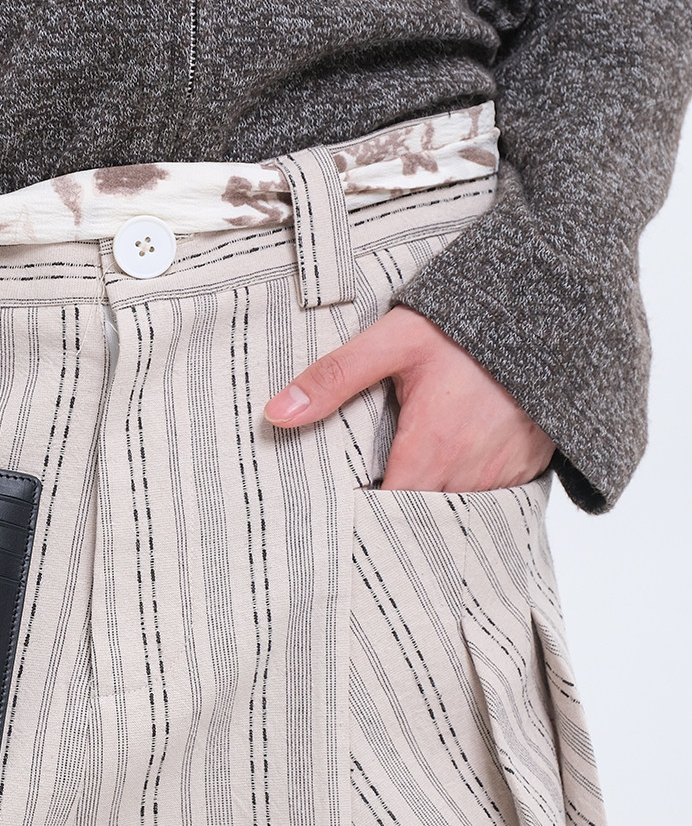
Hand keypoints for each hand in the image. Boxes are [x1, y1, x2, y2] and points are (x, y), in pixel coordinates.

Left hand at [263, 306, 553, 490]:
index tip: (340, 513)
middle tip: (365, 504)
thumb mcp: (394, 341)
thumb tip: (275, 415)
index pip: (386, 513)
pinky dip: (468, 493)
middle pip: (419, 517)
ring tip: (403, 489)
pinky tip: (449, 474)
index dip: (361, 518)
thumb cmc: (467, 326)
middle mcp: (471, 472)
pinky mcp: (530, 466)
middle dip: (392, 516)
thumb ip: (334, 378)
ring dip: (431, 505)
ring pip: (456, 511)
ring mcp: (505, 473)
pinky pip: (492, 499)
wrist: (550, 308)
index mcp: (432, 449)